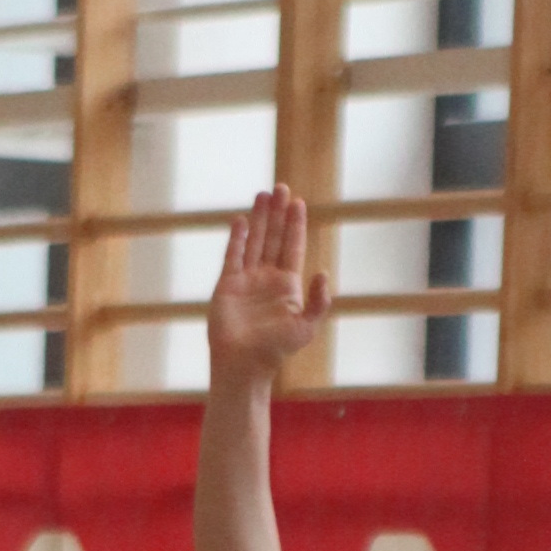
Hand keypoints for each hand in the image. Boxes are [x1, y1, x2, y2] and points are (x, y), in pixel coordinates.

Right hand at [208, 186, 332, 387]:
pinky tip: (242, 220)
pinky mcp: (227, 284)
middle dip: (278, 213)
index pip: (293, 247)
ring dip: (259, 218)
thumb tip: (323, 274)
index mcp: (288, 285)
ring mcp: (247, 279)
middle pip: (274, 237)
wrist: (244, 363)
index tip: (298, 202)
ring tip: (263, 194)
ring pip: (255, 241)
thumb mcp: (306, 327)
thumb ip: (318, 302)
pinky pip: (233, 255)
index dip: (296, 225)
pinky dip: (237, 238)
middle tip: (281, 187)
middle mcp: (268, 278)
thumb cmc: (276, 350)